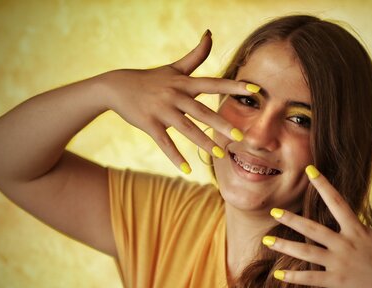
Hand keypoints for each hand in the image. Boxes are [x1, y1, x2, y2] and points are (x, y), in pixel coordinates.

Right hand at [101, 30, 255, 171]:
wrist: (116, 87)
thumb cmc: (150, 78)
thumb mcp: (174, 68)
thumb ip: (195, 55)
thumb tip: (210, 34)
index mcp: (184, 83)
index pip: (213, 83)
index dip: (234, 86)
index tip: (255, 91)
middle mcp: (174, 95)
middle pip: (201, 111)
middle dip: (221, 124)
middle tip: (240, 136)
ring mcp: (161, 110)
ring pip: (186, 129)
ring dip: (203, 143)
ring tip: (221, 155)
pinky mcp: (149, 124)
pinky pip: (164, 143)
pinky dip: (175, 157)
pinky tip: (187, 170)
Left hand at [265, 167, 371, 287]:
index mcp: (358, 230)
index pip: (337, 202)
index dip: (323, 185)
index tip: (309, 170)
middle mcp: (345, 245)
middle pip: (312, 229)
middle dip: (291, 220)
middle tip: (272, 211)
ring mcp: (339, 264)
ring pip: (306, 253)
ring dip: (285, 247)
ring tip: (266, 242)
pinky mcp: (337, 282)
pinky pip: (312, 279)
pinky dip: (294, 277)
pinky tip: (278, 275)